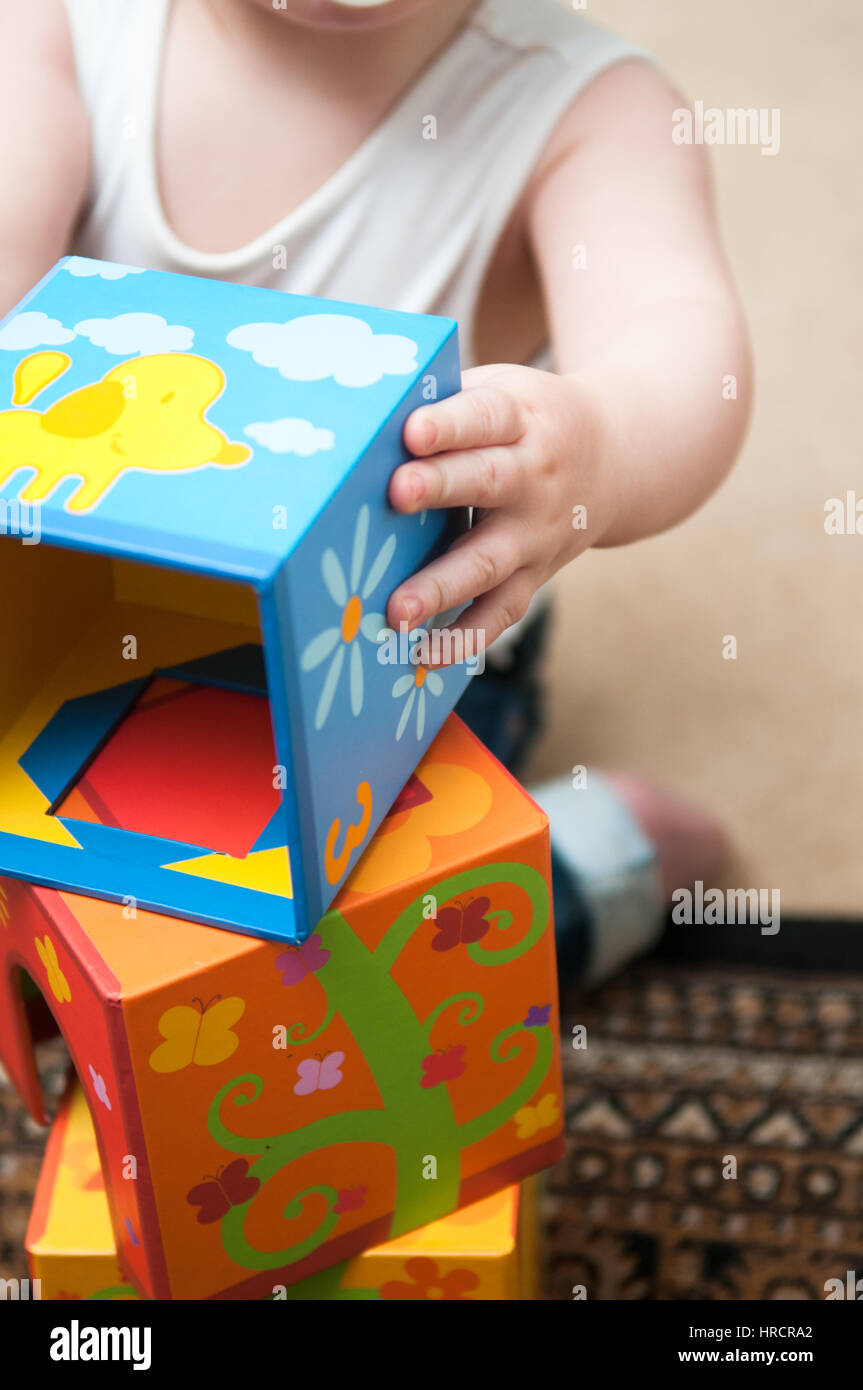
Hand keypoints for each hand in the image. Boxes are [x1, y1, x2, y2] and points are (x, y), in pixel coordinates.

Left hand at [386, 364, 616, 656]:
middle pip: (486, 482)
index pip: (485, 417)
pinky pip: (502, 612)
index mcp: (520, 419)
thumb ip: (446, 402)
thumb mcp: (502, 390)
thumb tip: (363, 414)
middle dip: (440, 488)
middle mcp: (533, 478)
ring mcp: (536, 534)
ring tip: (396, 610)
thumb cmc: (526, 420)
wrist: (615, 458)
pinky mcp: (535, 576)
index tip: (412, 431)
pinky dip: (466, 638)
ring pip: (488, 561)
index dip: (451, 425)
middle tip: (396, 495)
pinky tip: (423, 658)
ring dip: (442, 586)